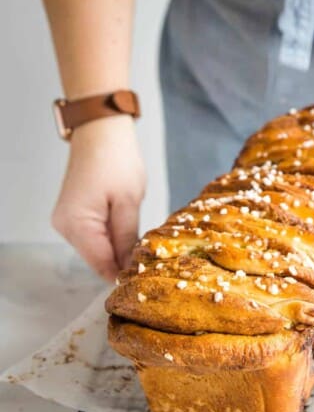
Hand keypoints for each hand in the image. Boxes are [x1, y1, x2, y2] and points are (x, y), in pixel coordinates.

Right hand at [52, 115, 145, 281]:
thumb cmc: (116, 160)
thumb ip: (128, 238)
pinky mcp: (73, 215)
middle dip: (123, 263)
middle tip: (151, 261)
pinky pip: (93, 237)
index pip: (102, 264)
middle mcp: (65, 227)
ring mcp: (66, 221)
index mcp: (77, 224)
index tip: (147, 278)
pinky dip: (111, 239)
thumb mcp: (128, 203)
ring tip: (142, 244)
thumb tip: (130, 266)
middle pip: (98, 260)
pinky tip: (128, 233)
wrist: (101, 132)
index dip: (124, 275)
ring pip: (96, 250)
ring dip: (118, 250)